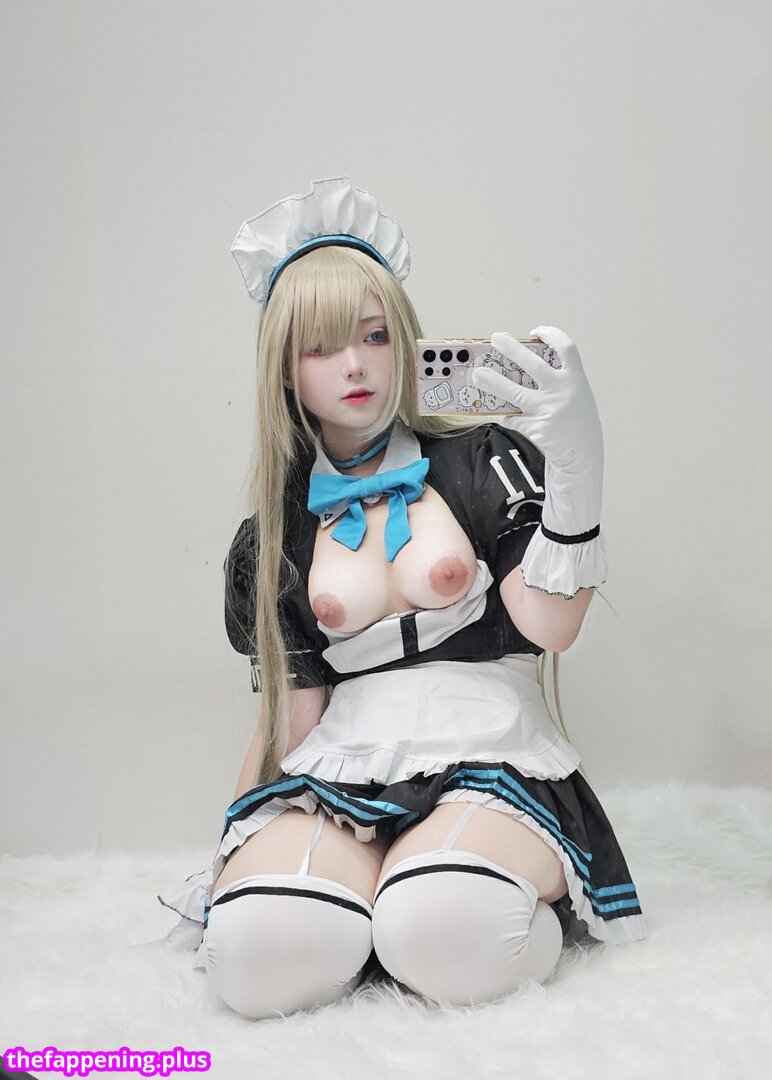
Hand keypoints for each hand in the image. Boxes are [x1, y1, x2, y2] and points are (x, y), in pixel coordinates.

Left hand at [470, 327, 602, 482]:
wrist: (583, 456)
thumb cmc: (576, 423)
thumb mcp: (576, 397)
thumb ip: (558, 383)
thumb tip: (522, 370)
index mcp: (576, 380)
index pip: (566, 348)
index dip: (551, 335)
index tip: (535, 332)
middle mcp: (562, 392)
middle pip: (533, 363)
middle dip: (511, 348)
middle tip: (495, 339)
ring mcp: (548, 410)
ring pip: (513, 392)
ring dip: (492, 381)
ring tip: (476, 374)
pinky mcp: (535, 427)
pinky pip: (512, 417)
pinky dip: (501, 414)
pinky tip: (493, 411)